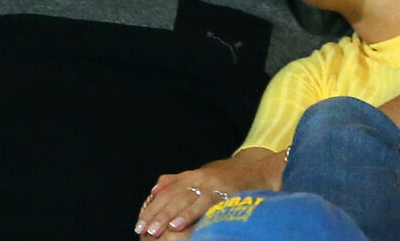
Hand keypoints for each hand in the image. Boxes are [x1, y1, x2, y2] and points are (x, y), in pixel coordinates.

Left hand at [135, 149, 285, 237]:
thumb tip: (154, 189)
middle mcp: (201, 177)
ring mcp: (213, 184)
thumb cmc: (229, 177)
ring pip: (185, 200)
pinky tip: (178, 224)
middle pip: (173, 196)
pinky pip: (204, 205)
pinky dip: (190, 214)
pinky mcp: (225, 192)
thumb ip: (178, 181)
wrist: (259, 170)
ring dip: (168, 216)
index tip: (140, 223)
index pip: (167, 192)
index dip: (153, 208)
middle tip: (144, 230)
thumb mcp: (202, 176)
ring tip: (156, 230)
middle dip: (157, 214)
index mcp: (193, 175)